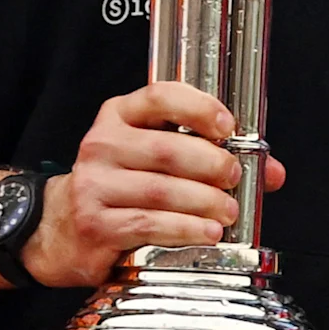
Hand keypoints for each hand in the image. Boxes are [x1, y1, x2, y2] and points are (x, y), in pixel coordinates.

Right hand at [27, 81, 286, 286]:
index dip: (199, 108)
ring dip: (204, 203)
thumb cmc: (118, 187)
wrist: (57, 228)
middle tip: (235, 178)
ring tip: (228, 212)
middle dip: (212, 164)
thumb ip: (210, 156)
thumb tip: (271, 171)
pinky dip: (186, 229)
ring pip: (162, 190)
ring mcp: (94, 184)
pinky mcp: (95, 223)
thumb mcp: (154, 158)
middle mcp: (102, 145)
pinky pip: (149, 224)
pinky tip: (207, 233)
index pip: (160, 97)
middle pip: (168, 149)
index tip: (228, 126)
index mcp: (119, 116)